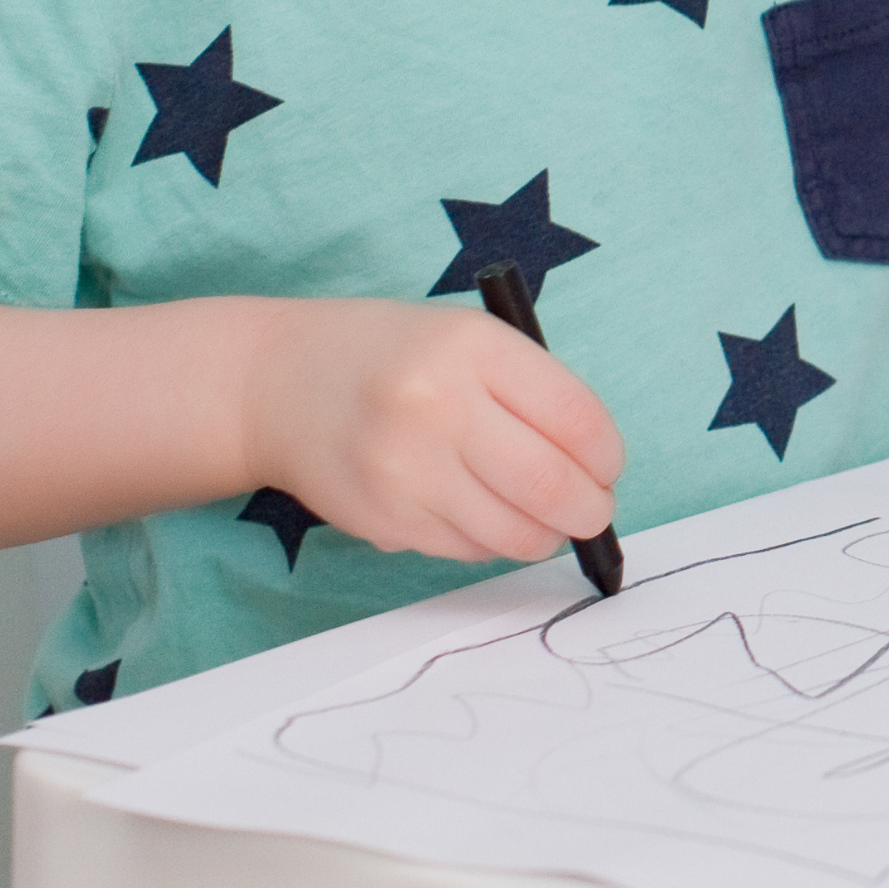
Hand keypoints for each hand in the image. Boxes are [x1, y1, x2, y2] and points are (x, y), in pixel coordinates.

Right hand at [241, 298, 624, 563]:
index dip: (608, 454)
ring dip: (546, 535)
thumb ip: (532, 391)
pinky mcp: (386, 521)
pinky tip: (479, 511)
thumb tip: (596, 467)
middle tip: (594, 510)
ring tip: (544, 518)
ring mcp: (408, 471)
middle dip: (591, 509)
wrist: (279, 384)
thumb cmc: (392, 355)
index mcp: (473, 347)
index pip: (577, 417)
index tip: (609, 465)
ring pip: (515, 532)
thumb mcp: (466, 338)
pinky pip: (469, 550)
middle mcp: (439, 407)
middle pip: (553, 485)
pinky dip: (491, 540)